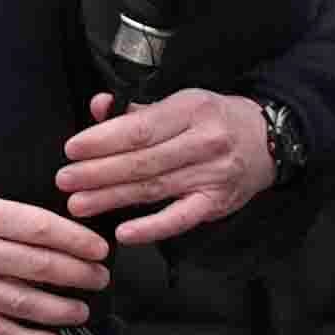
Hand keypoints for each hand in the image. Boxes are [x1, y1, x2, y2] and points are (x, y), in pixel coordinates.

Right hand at [0, 190, 108, 334]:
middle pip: (38, 266)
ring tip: (82, 309)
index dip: (75, 240)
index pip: (38, 227)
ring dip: (61, 309)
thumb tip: (49, 234)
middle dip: (78, 274)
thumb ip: (2, 216)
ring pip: (24, 302)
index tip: (97, 248)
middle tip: (99, 277)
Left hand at [58, 89, 276, 246]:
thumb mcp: (181, 102)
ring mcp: (212, 175)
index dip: (103, 141)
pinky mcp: (216, 204)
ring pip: (153, 189)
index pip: (140, 128)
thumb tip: (99, 106)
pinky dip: (151, 228)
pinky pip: (179, 219)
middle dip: (98, 172)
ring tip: (79, 203)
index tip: (72, 150)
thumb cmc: (215, 119)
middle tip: (65, 180)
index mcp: (191, 109)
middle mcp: (204, 142)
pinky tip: (124, 233)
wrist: (269, 140)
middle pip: (143, 161)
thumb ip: (137, 109)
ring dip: (111, 198)